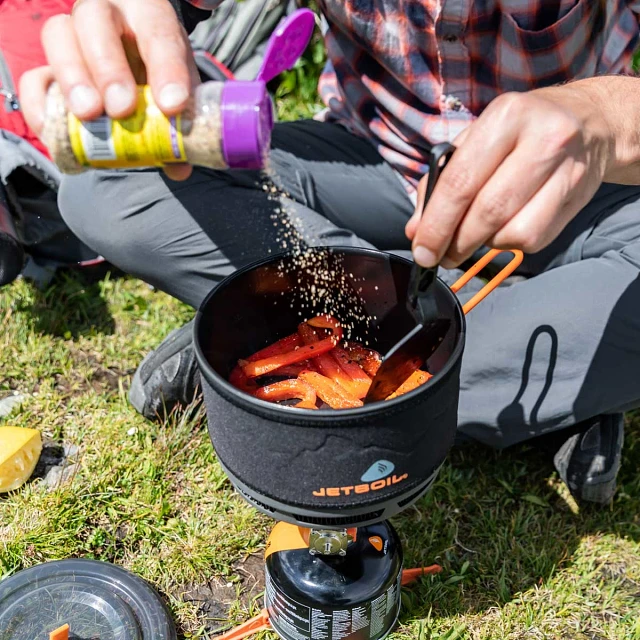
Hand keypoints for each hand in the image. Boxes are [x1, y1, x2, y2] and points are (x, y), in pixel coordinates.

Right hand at [19, 0, 199, 180]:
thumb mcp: (180, 91)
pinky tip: (53, 127)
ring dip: (73, 79)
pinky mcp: (50, 66)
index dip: (166, 69)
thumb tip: (180, 165)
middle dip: (109, 68)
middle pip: (96, 21)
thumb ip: (182, 122)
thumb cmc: (162, 75)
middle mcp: (106, 14)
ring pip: (58, 36)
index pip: (158, 32)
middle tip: (121, 109)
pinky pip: (35, 77)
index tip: (172, 105)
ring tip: (89, 116)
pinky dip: (39, 102)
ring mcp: (72, 35)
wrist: (137, 65)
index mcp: (148, 15)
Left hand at [405, 84, 613, 267]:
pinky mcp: (579, 198)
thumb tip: (416, 230)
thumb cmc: (519, 132)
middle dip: (455, 243)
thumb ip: (441, 182)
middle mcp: (543, 139)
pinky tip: (503, 229)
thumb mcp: (476, 139)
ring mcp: (567, 170)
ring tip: (472, 237)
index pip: (460, 182)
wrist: (591, 121)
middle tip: (440, 256)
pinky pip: (534, 239)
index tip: (422, 250)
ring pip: (512, 232)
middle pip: (487, 211)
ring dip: (482, 244)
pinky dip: (509, 243)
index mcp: (506, 117)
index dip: (436, 224)